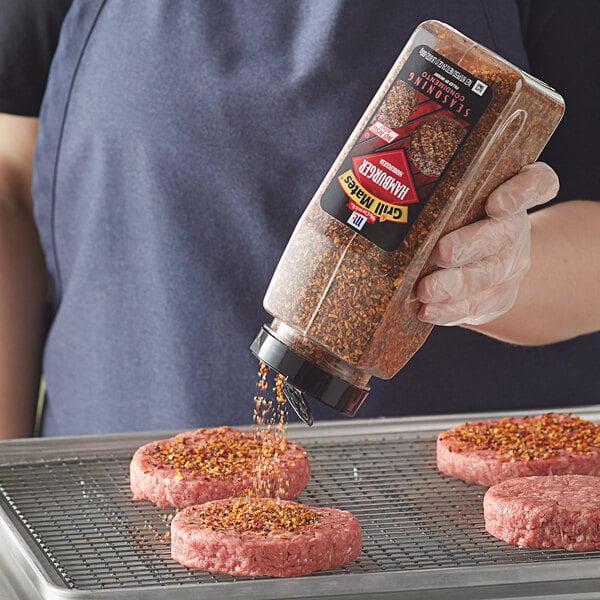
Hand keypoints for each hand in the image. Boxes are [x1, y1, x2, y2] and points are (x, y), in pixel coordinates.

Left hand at [416, 162, 559, 325]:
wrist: (491, 264)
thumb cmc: (460, 216)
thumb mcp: (455, 195)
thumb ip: (433, 184)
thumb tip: (371, 177)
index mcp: (512, 194)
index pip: (538, 183)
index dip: (522, 191)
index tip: (497, 202)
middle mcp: (513, 229)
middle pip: (503, 234)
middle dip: (471, 244)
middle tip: (443, 252)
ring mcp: (506, 266)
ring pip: (486, 275)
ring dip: (454, 284)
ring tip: (426, 290)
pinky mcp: (494, 297)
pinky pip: (475, 306)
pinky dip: (449, 311)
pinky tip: (427, 311)